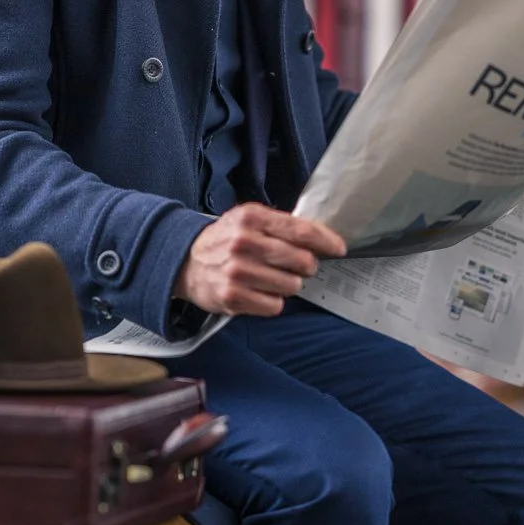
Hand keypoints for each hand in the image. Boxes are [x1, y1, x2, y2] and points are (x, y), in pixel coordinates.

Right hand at [175, 204, 347, 316]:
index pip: (301, 230)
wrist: (185, 261)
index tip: (339, 248)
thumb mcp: (248, 219)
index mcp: (252, 218)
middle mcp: (244, 243)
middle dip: (306, 266)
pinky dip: (272, 301)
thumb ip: (281, 225)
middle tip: (297, 266)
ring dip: (288, 285)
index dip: (326, 241)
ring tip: (271, 278)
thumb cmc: (225, 240)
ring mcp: (237, 271)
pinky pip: (274, 305)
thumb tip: (320, 238)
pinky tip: (259, 292)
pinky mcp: (232, 297)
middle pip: (302, 261)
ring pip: (291, 286)